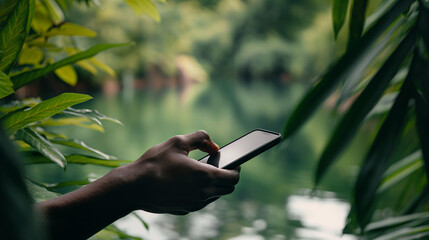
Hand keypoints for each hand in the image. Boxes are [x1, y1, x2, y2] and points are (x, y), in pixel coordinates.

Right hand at [122, 130, 239, 214]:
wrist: (133, 187)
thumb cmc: (155, 163)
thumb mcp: (177, 142)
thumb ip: (199, 138)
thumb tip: (213, 144)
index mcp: (205, 176)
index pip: (233, 178)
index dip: (237, 169)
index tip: (235, 161)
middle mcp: (203, 194)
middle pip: (227, 188)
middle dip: (227, 176)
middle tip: (218, 164)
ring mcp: (194, 204)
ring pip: (214, 196)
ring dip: (214, 184)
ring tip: (203, 170)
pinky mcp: (184, 210)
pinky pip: (201, 201)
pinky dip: (202, 191)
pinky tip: (190, 181)